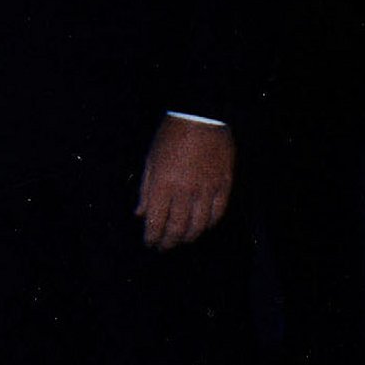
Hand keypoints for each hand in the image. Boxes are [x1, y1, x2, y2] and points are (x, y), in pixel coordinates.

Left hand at [135, 115, 234, 249]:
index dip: (152, 237)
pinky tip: (203, 227)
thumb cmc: (171, 136)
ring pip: (199, 225)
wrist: (200, 116)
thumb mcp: (151, 160)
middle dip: (169, 242)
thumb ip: (146, 190)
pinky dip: (210, 224)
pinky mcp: (224, 184)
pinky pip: (218, 212)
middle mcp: (185, 191)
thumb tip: (140, 214)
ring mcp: (207, 189)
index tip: (150, 243)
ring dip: (189, 236)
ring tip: (182, 240)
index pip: (156, 222)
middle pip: (177, 228)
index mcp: (163, 185)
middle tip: (165, 247)